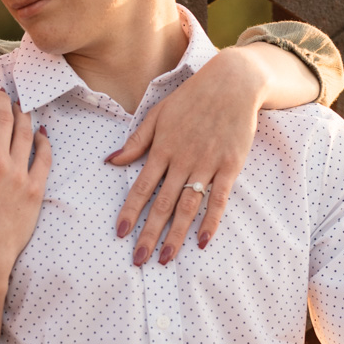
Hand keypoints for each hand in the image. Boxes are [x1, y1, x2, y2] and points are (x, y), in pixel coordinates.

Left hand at [107, 43, 319, 265]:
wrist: (232, 84)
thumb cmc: (191, 98)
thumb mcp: (158, 113)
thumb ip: (136, 140)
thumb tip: (110, 161)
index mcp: (162, 148)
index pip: (141, 186)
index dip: (130, 212)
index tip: (120, 234)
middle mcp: (182, 160)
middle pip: (163, 204)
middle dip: (149, 234)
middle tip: (139, 260)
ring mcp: (207, 164)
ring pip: (188, 206)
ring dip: (176, 235)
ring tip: (166, 258)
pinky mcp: (230, 167)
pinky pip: (219, 199)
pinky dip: (211, 220)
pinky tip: (202, 241)